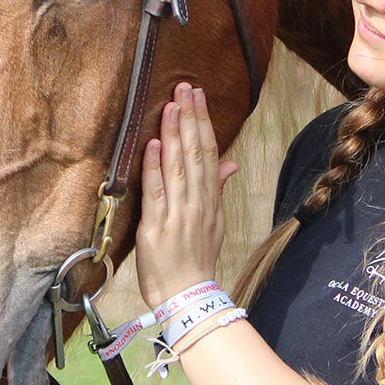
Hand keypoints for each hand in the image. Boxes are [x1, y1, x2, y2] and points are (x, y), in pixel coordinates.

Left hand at [136, 83, 236, 307]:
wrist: (188, 296)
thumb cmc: (197, 259)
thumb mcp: (215, 223)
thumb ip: (218, 190)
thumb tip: (230, 162)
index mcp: (210, 201)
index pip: (209, 153)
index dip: (203, 123)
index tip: (198, 97)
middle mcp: (197, 203)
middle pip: (195, 153)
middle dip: (190, 118)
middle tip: (185, 88)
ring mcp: (177, 214)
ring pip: (177, 167)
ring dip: (174, 133)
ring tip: (171, 105)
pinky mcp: (156, 227)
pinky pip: (156, 192)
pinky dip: (155, 166)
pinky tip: (154, 143)